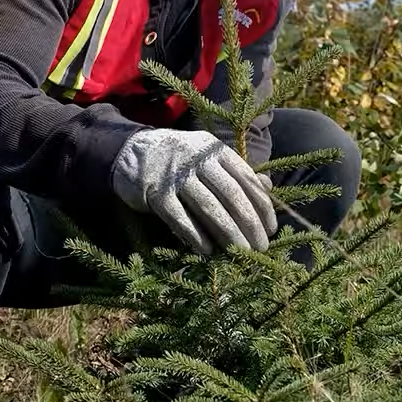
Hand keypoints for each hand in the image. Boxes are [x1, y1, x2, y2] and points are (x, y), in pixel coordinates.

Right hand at [110, 129, 277, 254]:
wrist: (130, 152)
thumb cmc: (178, 160)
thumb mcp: (208, 157)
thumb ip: (236, 171)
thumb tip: (269, 187)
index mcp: (214, 149)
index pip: (245, 179)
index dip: (262, 206)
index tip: (271, 229)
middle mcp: (196, 158)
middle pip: (231, 194)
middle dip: (249, 223)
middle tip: (261, 247)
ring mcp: (174, 174)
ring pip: (208, 207)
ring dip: (228, 232)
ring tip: (241, 252)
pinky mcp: (155, 191)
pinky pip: (179, 217)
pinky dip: (195, 235)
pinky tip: (207, 250)